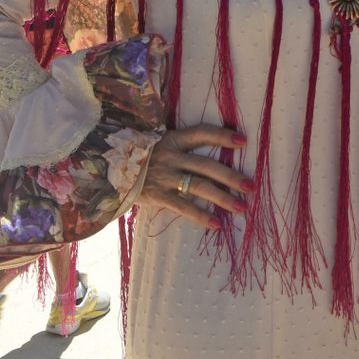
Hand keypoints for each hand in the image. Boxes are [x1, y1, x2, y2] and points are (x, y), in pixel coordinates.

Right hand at [139, 125, 253, 230]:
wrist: (107, 169)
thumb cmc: (139, 157)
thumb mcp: (157, 144)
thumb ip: (179, 149)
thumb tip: (209, 160)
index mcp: (172, 139)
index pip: (201, 133)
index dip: (222, 136)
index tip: (243, 141)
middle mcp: (171, 156)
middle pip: (207, 165)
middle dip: (231, 176)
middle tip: (251, 186)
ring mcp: (164, 176)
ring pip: (199, 186)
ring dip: (223, 197)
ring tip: (241, 207)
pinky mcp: (157, 195)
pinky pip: (183, 207)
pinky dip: (201, 216)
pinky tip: (216, 224)